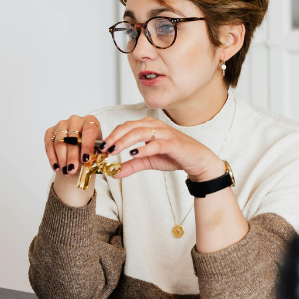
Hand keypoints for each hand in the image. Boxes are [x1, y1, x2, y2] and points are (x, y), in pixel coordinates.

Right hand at [45, 115, 101, 206]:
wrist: (79, 151)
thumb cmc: (90, 150)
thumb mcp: (96, 152)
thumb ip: (95, 155)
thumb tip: (93, 161)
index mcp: (91, 121)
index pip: (89, 130)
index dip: (87, 145)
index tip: (86, 159)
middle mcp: (75, 120)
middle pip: (72, 137)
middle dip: (72, 156)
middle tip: (72, 169)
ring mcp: (62, 124)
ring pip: (60, 142)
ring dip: (62, 158)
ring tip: (66, 171)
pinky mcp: (51, 131)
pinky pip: (49, 144)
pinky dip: (52, 157)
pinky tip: (57, 168)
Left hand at [101, 117, 224, 181]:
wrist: (197, 161)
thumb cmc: (173, 156)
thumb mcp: (148, 161)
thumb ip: (131, 165)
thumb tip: (114, 173)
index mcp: (148, 126)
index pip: (125, 126)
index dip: (112, 135)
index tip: (101, 147)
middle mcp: (155, 125)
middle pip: (130, 127)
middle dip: (114, 137)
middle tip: (103, 148)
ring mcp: (164, 133)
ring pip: (140, 132)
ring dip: (125, 141)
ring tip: (114, 150)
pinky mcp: (173, 143)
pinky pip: (156, 144)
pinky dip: (144, 148)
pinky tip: (133, 154)